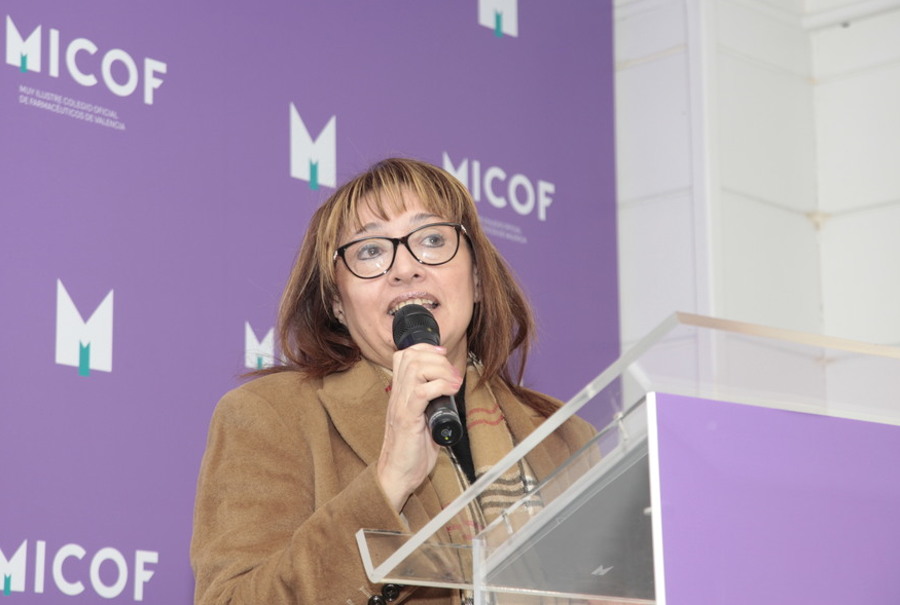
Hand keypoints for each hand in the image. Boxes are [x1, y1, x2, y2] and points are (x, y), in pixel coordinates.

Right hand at [376, 343, 463, 511]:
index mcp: (399, 394)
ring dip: (441, 370)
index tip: (443, 355)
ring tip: (453, 383)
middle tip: (451, 373)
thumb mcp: (421, 420)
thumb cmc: (411, 452)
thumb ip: (430, 404)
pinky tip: (451, 391)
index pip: (403, 356)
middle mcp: (397, 396)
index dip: (424, 348)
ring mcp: (400, 406)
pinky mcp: (407, 419)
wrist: (397, 475)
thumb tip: (450, 392)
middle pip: (411, 357)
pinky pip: (421, 392)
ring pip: (416, 369)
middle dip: (437, 358)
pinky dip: (440, 386)